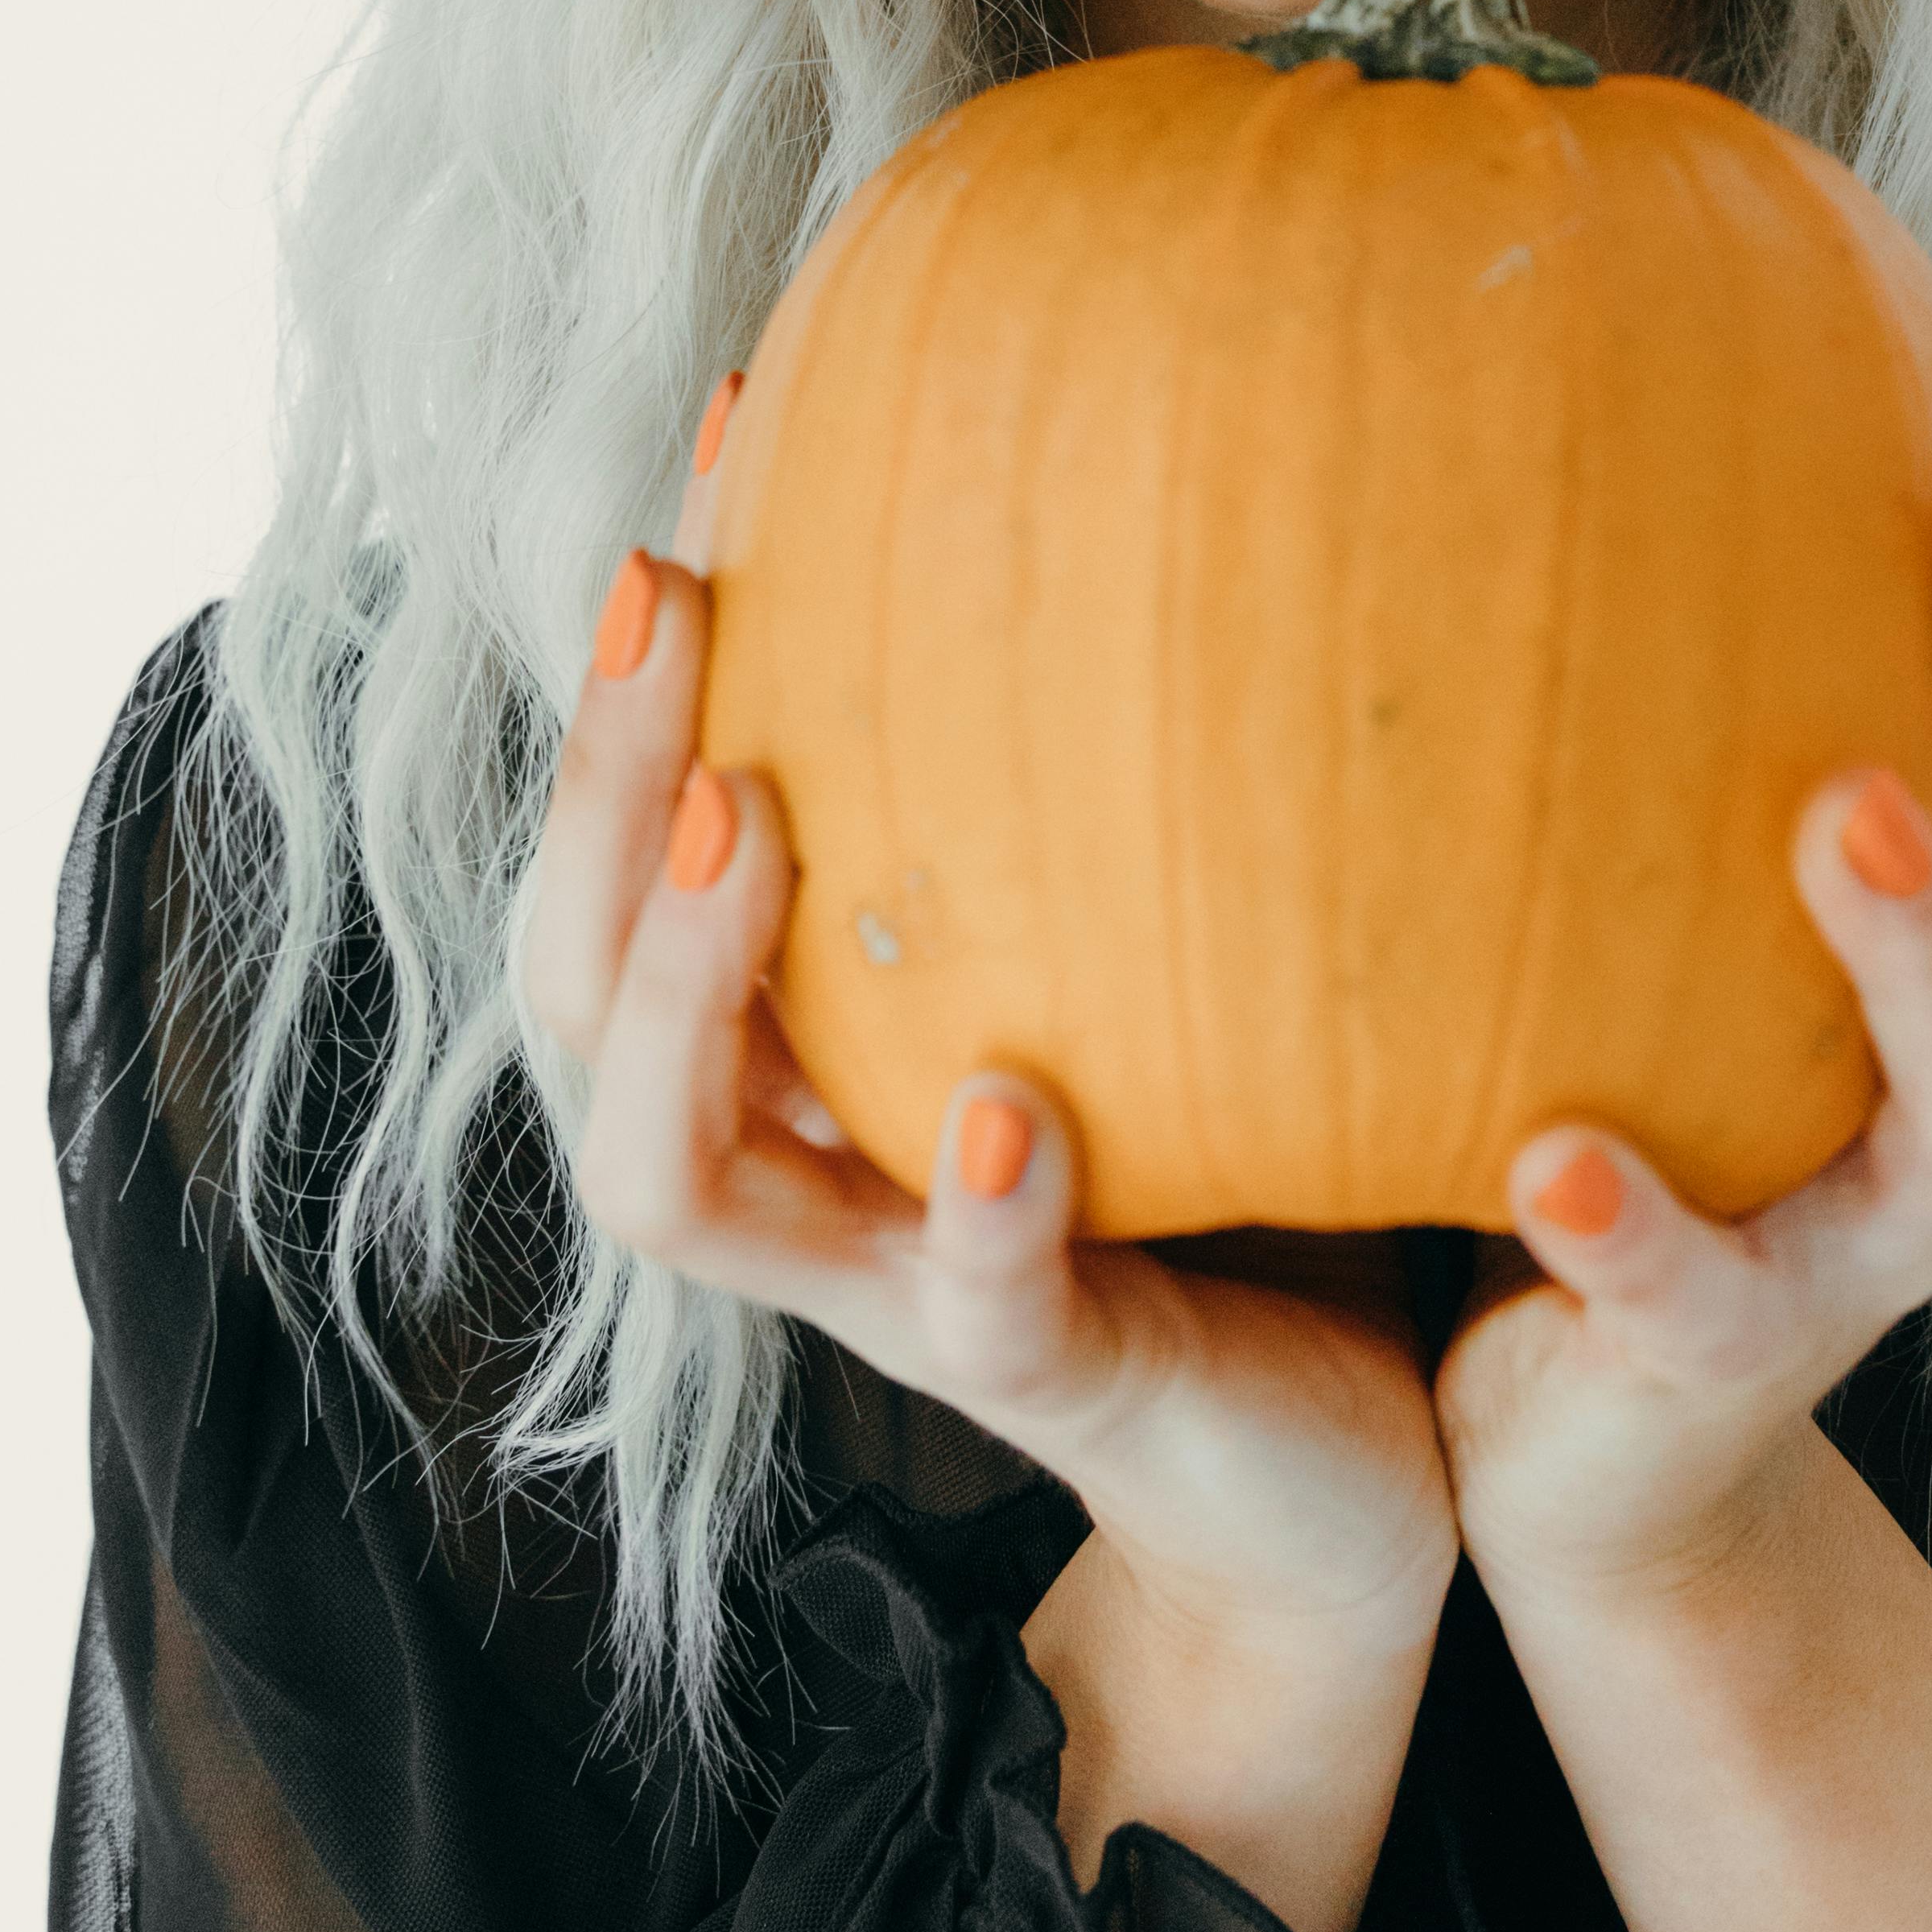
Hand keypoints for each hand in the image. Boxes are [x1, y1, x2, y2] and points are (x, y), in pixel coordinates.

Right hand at [518, 418, 1460, 1671]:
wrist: (1347, 1474)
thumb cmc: (1232, 1182)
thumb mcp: (1124, 968)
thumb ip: (1065, 821)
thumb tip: (1096, 506)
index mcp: (800, 1069)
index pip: (624, 868)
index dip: (627, 681)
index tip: (706, 457)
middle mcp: (808, 1175)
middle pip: (584, 1007)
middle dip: (601, 796)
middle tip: (667, 591)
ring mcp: (907, 1287)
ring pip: (679, 1179)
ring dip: (696, 986)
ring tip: (757, 819)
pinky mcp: (1060, 1381)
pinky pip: (978, 1308)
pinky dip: (978, 1206)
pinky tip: (1007, 1103)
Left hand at [1431, 311, 1931, 1612]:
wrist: (1589, 1446)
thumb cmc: (1642, 1091)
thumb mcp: (1681, 894)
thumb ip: (1686, 708)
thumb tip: (1590, 383)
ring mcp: (1878, 1231)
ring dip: (1925, 944)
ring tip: (1843, 807)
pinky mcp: (1737, 1362)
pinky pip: (1706, 1296)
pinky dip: (1642, 1229)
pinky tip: (1552, 1158)